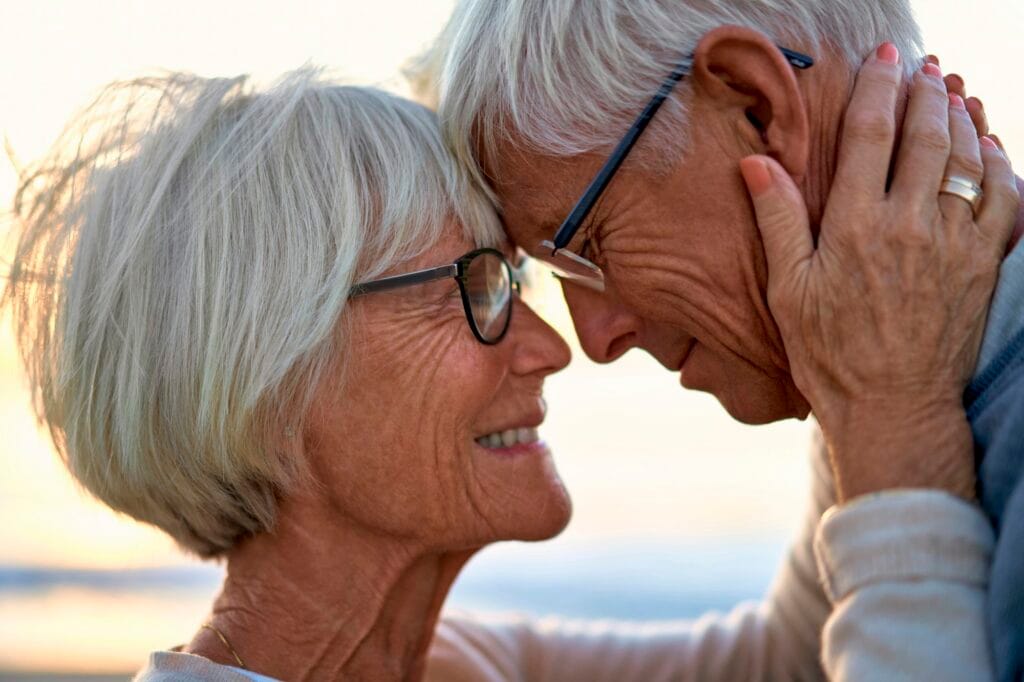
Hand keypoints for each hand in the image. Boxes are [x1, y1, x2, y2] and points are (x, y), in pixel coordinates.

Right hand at [739, 44, 1018, 501]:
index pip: (870, 136)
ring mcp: (954, 244)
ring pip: (968, 160)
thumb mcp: (787, 290)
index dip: (878, 90)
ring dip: (963, 117)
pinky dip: (1000, 164)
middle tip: (925, 65)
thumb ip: (777, 220)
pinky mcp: (983, 266)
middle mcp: (909, 225)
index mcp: (855, 226)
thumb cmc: (830, 353)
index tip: (883, 59)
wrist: (892, 408)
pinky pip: (1004, 199)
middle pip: (926, 137)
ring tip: (955, 90)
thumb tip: (756, 163)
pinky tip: (991, 145)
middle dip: (926, 92)